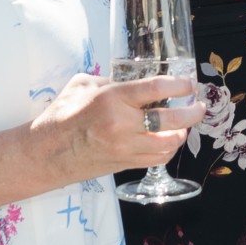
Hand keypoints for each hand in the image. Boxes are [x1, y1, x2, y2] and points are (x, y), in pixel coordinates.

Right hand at [29, 73, 204, 184]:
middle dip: (193, 112)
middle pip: (172, 120)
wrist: (46, 153)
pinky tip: (170, 139)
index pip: (157, 88)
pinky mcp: (125, 164)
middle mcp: (122, 124)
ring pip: (169, 143)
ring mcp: (125, 147)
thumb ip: (112, 80)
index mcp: (112, 99)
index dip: (180, 85)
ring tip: (186, 123)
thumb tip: (135, 80)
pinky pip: (158, 158)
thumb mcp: (84, 84)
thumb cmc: (62, 114)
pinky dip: (169, 149)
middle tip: (199, 105)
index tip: (189, 84)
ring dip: (183, 132)